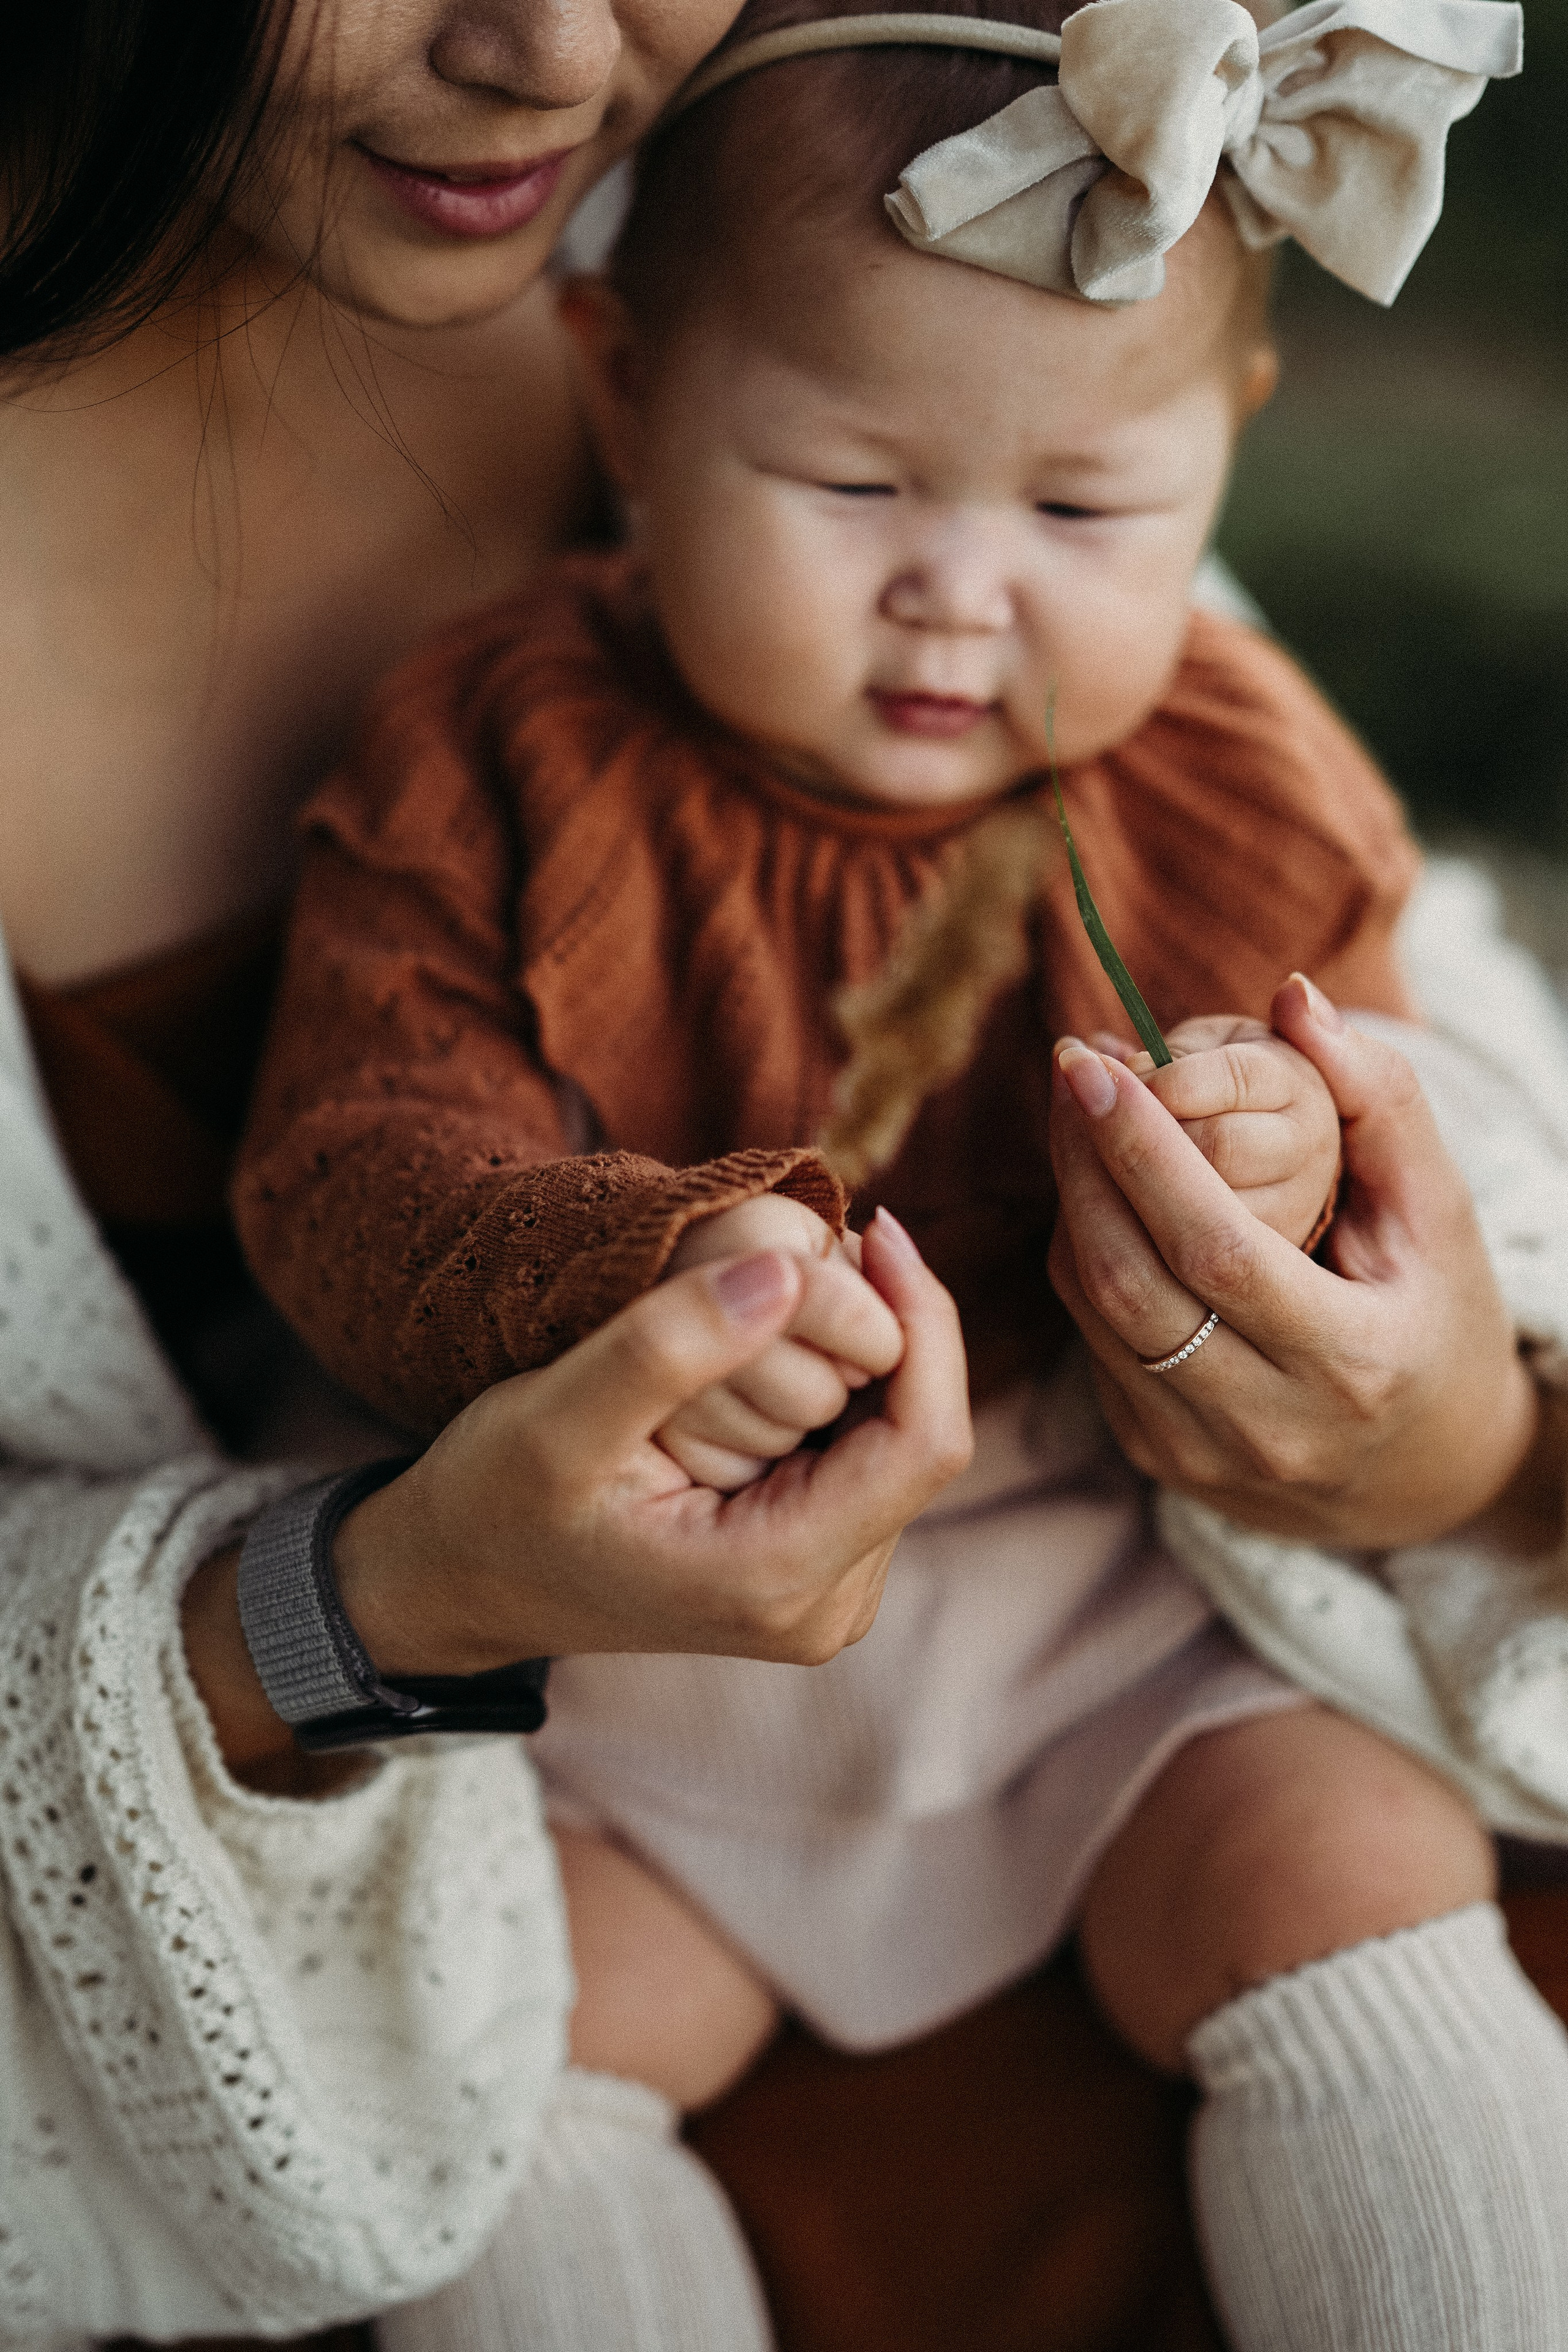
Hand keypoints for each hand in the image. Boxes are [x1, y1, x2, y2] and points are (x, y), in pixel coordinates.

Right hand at [184, 1205, 972, 1775]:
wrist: (457, 1579)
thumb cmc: (492, 1502)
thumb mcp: (556, 1417)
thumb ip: (670, 1345)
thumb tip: (792, 1268)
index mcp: (775, 1580)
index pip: (925, 1441)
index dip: (924, 1322)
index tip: (875, 1228)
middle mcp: (825, 1607)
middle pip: (919, 1437)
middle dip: (885, 1331)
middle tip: (814, 1244)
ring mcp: (826, 1596)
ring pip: (897, 1441)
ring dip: (860, 1356)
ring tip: (780, 1291)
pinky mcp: (815, 1571)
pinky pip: (865, 1458)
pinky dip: (837, 1387)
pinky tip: (774, 1346)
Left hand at [1048, 973, 1538, 1548]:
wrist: (1421, 1472)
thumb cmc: (1437, 1317)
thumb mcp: (1438, 1213)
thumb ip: (1379, 1098)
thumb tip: (1295, 996)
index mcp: (1352, 1362)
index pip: (1218, 1250)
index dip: (1145, 1154)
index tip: (1098, 1067)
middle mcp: (1269, 1423)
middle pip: (1131, 1282)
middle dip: (1085, 1161)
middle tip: (1072, 1069)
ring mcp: (1201, 1450)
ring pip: (1095, 1311)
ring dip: (1071, 1200)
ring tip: (1077, 1113)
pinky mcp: (1156, 1455)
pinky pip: (1091, 1340)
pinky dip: (1083, 1255)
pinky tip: (1097, 1190)